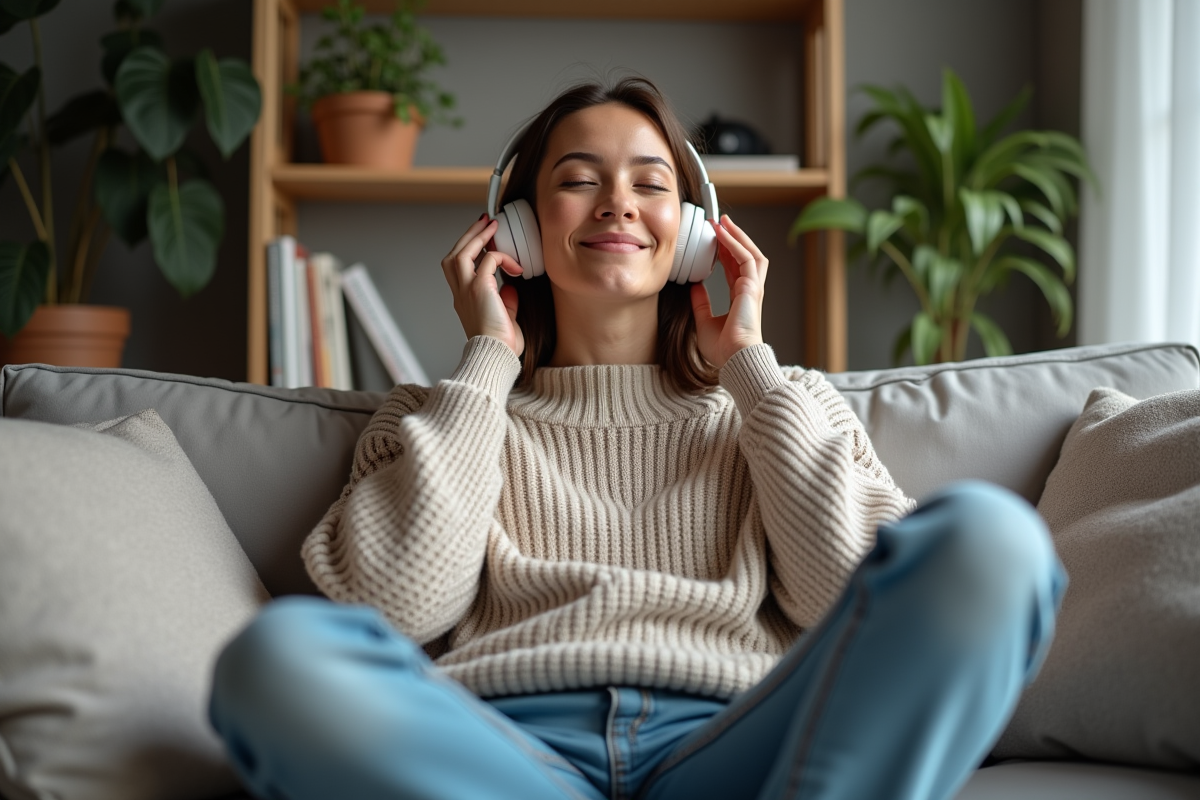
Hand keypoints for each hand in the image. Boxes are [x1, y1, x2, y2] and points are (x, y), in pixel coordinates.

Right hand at [441, 215, 524, 356]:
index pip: (457, 268)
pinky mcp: (479, 287)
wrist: (496, 354)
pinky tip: (516, 267)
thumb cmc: (501, 345)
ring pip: (462, 252)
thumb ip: (505, 302)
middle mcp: (460, 293)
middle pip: (454, 255)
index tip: (483, 238)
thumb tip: (510, 288)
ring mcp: (466, 289)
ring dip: (478, 236)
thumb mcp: (504, 319)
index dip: (468, 250)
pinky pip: (490, 259)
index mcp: (463, 300)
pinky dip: (503, 257)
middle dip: (469, 235)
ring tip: (493, 226)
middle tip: (484, 222)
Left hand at [690, 214, 767, 368]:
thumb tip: (693, 286)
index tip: (714, 239)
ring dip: (737, 236)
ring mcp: (753, 288)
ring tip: (722, 222)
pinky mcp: (752, 288)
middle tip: (719, 223)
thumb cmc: (723, 349)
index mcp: (741, 299)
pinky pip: (745, 259)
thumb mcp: (704, 321)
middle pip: (745, 256)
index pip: (735, 268)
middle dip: (733, 238)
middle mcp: (750, 291)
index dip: (726, 252)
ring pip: (750, 253)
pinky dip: (734, 244)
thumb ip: (700, 303)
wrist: (735, 359)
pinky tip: (722, 234)